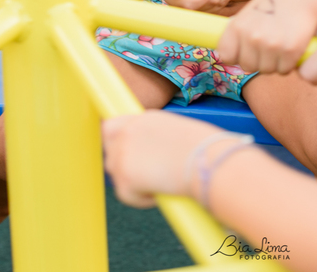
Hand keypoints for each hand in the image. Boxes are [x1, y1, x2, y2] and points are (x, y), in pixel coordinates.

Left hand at [102, 111, 225, 206]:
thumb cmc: (206, 149)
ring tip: (160, 183)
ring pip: (116, 173)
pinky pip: (126, 195)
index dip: (118, 141)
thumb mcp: (178, 132)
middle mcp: (127, 132)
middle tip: (145, 174)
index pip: (112, 126)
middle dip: (123, 162)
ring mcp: (122, 154)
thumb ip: (156, 139)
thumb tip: (152, 156)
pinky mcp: (124, 179)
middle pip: (109, 149)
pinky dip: (141, 199)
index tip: (127, 152)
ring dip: (133, 181)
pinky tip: (161, 193)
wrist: (207, 162)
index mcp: (143, 118)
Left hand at [215, 0, 316, 73]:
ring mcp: (270, 45)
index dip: (237, 55)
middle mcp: (252, 37)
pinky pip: (284, 69)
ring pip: (267, 70)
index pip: (226, 55)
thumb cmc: (278, 1)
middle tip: (270, 44)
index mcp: (238, 25)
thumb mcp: (251, 10)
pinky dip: (288, 63)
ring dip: (274, 62)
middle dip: (258, 60)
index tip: (246, 49)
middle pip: (248, 66)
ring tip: (282, 42)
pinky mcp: (290, 51)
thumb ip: (240, 31)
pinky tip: (292, 45)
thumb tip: (225, 53)